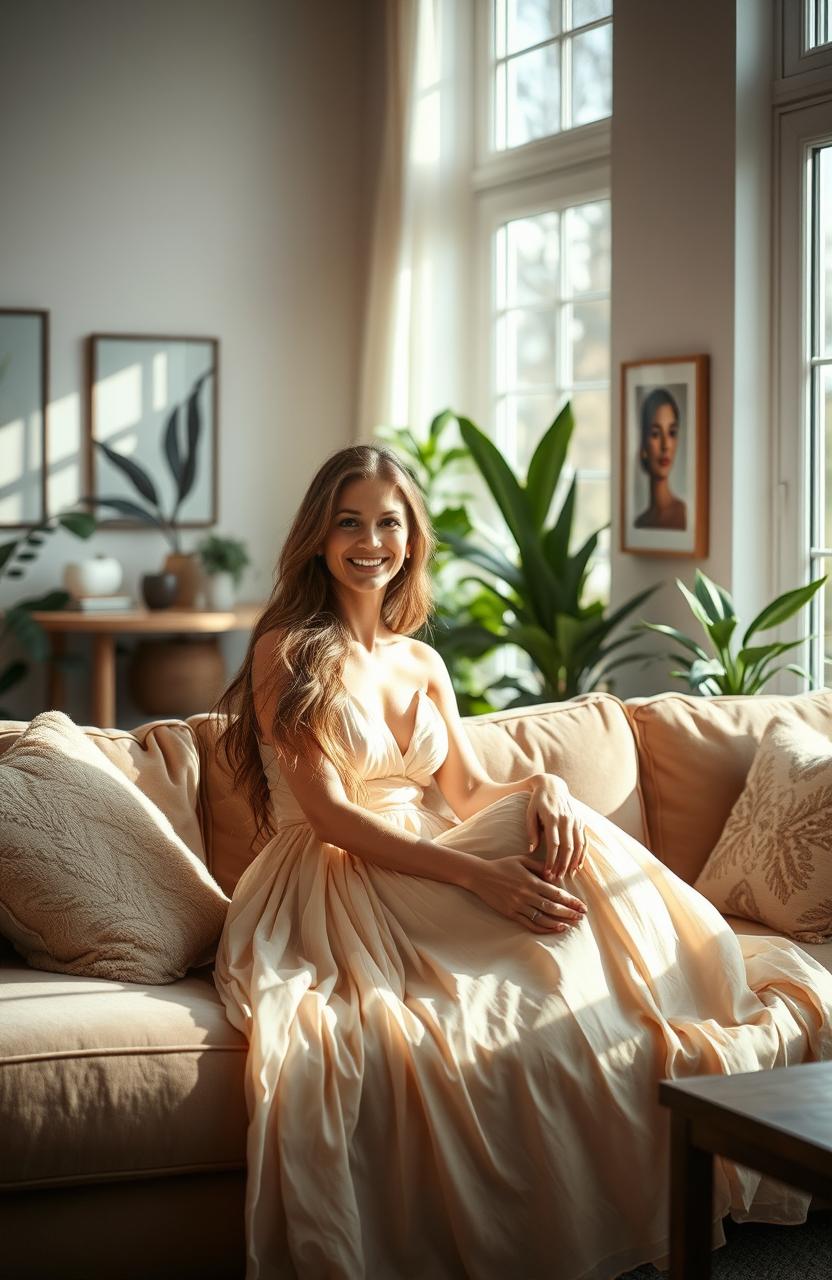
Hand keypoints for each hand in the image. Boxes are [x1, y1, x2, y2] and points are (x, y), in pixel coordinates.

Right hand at [471, 856, 587, 934]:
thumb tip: (555, 876)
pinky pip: (529, 924)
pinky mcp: (511, 913)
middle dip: (569, 913)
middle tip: (581, 917)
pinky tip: (553, 929)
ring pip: (543, 918)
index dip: (571, 901)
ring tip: (570, 925)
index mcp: (531, 881)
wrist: (480, 875)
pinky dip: (543, 928)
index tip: (582, 906)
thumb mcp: (522, 860)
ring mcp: (518, 905)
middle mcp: (526, 895)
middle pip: (552, 907)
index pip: (556, 893)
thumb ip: (540, 867)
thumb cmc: (503, 865)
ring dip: (558, 923)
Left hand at [526, 774, 586, 880]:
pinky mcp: (581, 821)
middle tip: (556, 878)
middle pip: (567, 847)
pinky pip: (584, 840)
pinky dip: (582, 854)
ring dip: (573, 862)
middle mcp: (566, 819)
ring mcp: (575, 820)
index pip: (553, 844)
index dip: (551, 860)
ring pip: (578, 845)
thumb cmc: (537, 801)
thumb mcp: (530, 813)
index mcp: (552, 818)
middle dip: (562, 864)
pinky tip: (577, 866)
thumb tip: (532, 850)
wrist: (552, 785)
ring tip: (567, 875)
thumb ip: (531, 831)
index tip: (547, 872)